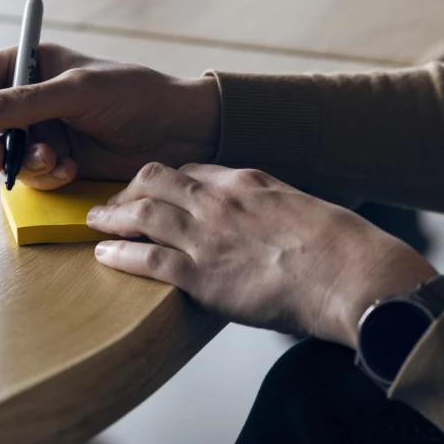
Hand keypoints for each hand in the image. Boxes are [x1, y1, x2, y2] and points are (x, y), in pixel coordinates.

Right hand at [0, 44, 220, 188]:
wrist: (179, 132)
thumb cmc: (136, 96)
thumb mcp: (81, 91)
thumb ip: (28, 101)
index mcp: (31, 64)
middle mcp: (29, 97)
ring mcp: (41, 131)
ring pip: (0, 154)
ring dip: (21, 162)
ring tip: (55, 161)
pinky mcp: (56, 160)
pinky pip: (30, 175)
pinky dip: (44, 177)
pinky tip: (70, 170)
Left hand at [88, 163, 437, 346]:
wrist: (350, 272)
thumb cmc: (338, 246)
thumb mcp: (302, 208)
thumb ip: (272, 207)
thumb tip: (268, 222)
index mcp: (246, 180)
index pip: (191, 169)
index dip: (165, 179)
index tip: (153, 189)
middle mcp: (219, 199)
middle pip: (156, 179)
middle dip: (127, 189)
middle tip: (111, 201)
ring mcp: (206, 235)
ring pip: (143, 213)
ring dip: (111, 217)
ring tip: (93, 222)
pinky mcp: (200, 274)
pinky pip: (146, 258)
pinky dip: (119, 254)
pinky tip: (103, 255)